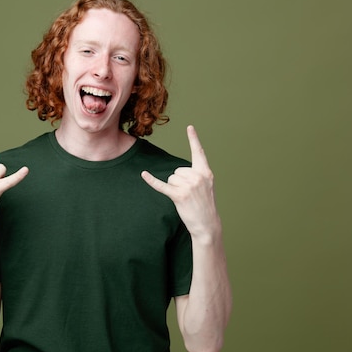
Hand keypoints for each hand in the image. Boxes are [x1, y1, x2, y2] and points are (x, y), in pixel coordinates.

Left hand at [141, 125, 219, 239]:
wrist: (207, 224)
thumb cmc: (205, 206)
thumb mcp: (206, 187)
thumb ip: (196, 176)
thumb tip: (176, 173)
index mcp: (206, 173)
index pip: (199, 153)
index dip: (193, 139)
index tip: (189, 127)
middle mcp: (198, 177)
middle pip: (177, 170)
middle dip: (179, 182)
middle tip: (189, 194)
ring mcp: (189, 186)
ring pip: (171, 178)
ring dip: (174, 188)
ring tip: (185, 198)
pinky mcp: (179, 196)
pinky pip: (162, 185)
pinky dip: (152, 181)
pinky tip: (143, 174)